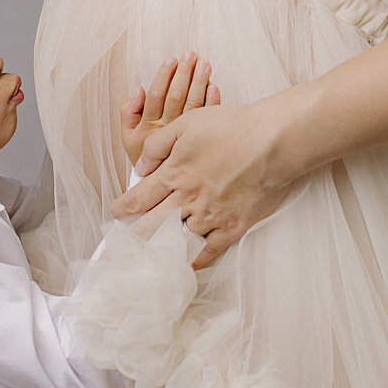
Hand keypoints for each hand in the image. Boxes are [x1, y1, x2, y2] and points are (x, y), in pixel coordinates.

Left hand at [111, 99, 293, 269]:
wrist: (272, 142)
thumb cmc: (233, 127)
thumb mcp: (187, 123)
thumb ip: (158, 145)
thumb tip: (140, 166)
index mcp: (174, 174)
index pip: (139, 198)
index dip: (122, 208)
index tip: (115, 211)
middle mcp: (188, 200)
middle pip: (151, 225)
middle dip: (132, 236)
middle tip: (120, 244)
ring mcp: (210, 217)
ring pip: (176, 241)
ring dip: (160, 249)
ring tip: (148, 257)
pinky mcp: (233, 228)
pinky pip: (208, 252)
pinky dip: (194, 260)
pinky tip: (186, 264)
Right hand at [119, 52, 219, 167]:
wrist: (158, 185)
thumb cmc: (144, 156)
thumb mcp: (128, 136)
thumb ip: (128, 112)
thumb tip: (138, 89)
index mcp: (148, 126)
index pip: (156, 95)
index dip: (163, 76)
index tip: (171, 60)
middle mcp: (167, 131)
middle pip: (175, 97)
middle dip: (183, 74)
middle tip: (190, 55)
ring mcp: (185, 137)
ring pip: (192, 105)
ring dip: (199, 83)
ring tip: (204, 65)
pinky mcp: (199, 142)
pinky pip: (206, 120)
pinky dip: (211, 103)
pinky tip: (214, 88)